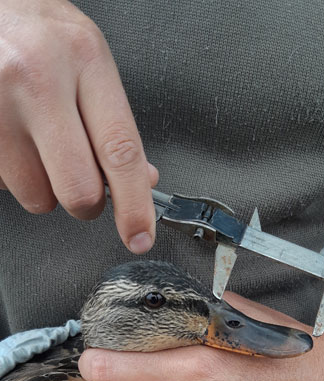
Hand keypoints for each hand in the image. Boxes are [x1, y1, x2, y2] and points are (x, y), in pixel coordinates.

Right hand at [0, 0, 157, 252]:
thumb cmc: (37, 32)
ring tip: (35, 141)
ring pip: (37, 196)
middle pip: (78, 190)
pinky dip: (13, 174)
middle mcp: (36, 79)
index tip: (140, 236)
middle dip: (86, 201)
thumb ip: (114, 123)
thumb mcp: (88, 59)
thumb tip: (140, 182)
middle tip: (82, 179)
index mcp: (83, 59)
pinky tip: (12, 137)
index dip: (134, 206)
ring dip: (43, 185)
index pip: (120, 152)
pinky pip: (3, 185)